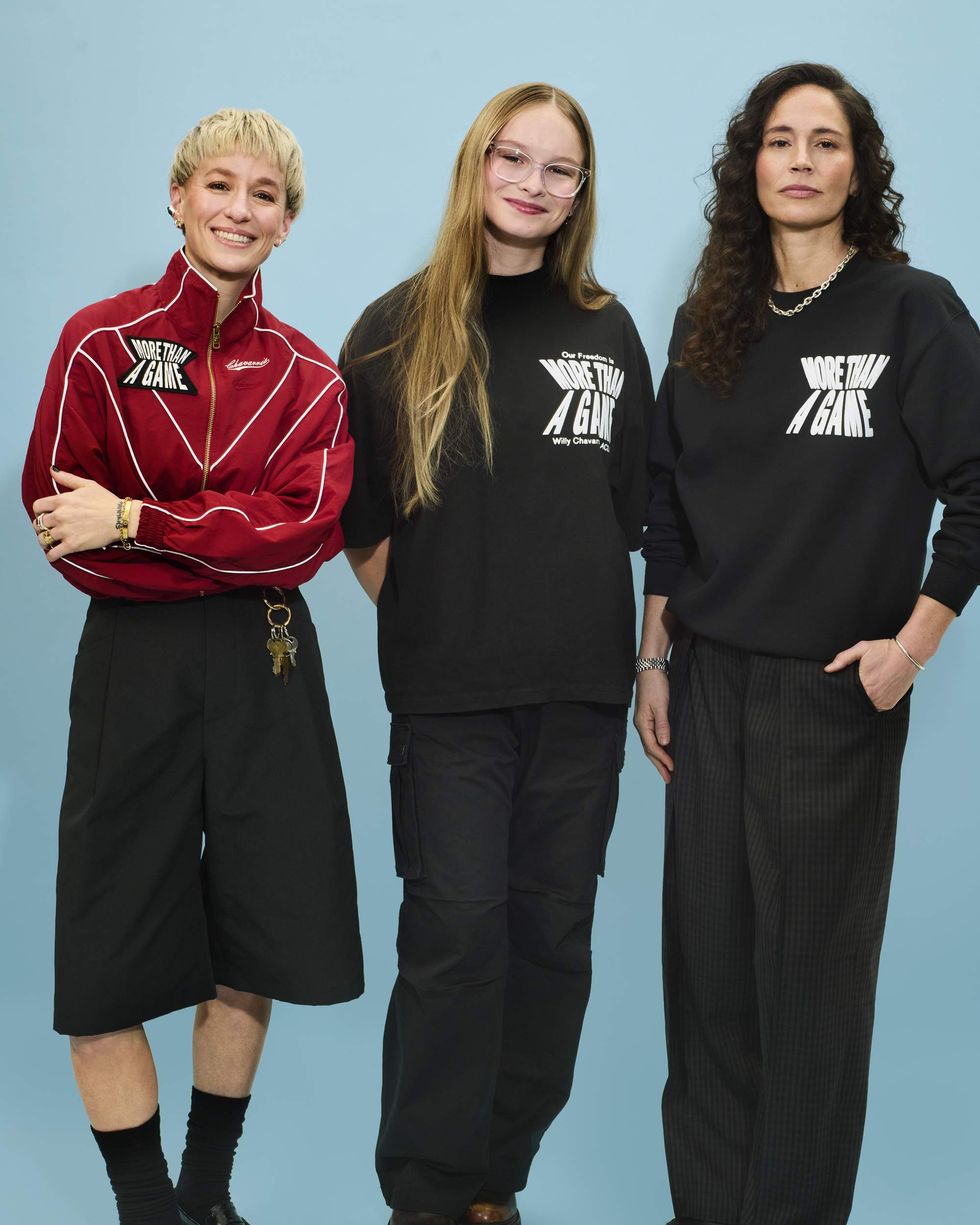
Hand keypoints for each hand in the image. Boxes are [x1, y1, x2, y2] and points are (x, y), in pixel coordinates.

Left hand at [32, 468, 124, 562]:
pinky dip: (51, 556)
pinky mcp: (73, 545)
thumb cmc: (106, 501)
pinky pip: (54, 553)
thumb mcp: (87, 485)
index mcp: (61, 500)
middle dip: (41, 527)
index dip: (38, 512)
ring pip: (43, 539)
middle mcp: (60, 516)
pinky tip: (53, 555)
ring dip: (44, 541)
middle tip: (48, 529)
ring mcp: (65, 531)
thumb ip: (67, 478)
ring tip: (49, 542)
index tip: (44, 515)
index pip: (37, 507)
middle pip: (39, 524)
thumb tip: (52, 470)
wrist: (121, 518)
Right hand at [633, 668, 673, 782]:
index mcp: (642, 723)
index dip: (663, 759)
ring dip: (658, 758)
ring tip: (667, 770)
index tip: (673, 769)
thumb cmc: (655, 684)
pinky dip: (658, 748)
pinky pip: (652, 738)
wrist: (650, 668)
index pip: (652, 747)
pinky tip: (664, 751)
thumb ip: (662, 724)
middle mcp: (641, 725)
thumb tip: (664, 744)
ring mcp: (643, 722)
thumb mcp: (661, 704)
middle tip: (669, 779)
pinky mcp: (648, 717)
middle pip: (649, 750)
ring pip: (650, 745)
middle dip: (659, 765)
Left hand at [824, 638, 917, 710]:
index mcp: (863, 685)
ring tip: (861, 693)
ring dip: (862, 702)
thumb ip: (843, 659)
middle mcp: (873, 697)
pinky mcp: (890, 704)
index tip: (839, 692)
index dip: (841, 694)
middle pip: (855, 702)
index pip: (846, 695)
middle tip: (848, 693)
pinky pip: (877, 708)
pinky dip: (873, 704)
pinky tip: (870, 696)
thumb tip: (827, 669)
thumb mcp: (861, 649)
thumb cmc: (884, 650)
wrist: (909, 653)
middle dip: (851, 699)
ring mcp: (883, 702)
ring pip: (866, 707)